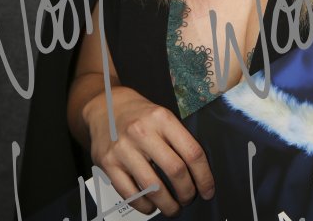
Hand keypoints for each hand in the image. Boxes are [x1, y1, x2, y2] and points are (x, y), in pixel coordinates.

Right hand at [83, 85, 214, 215]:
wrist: (105, 105)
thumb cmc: (139, 114)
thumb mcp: (162, 115)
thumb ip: (178, 138)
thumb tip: (199, 171)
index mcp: (162, 118)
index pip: (192, 152)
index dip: (204, 176)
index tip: (207, 190)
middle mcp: (143, 132)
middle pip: (175, 171)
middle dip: (187, 192)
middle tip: (189, 199)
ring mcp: (124, 149)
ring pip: (153, 188)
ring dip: (168, 205)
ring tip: (173, 208)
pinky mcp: (108, 163)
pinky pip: (131, 194)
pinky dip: (145, 206)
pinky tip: (151, 205)